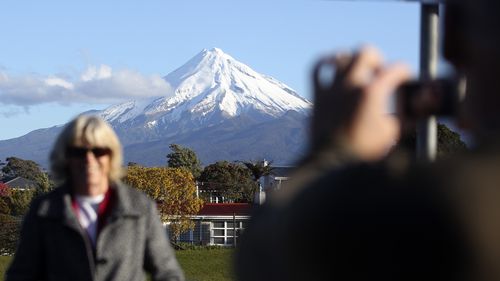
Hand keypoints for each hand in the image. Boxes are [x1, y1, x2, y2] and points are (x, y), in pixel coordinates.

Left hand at [311, 46, 410, 160]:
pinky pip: (317, 67)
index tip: (404, 79)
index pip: (396, 69)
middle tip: (379, 72)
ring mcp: (332, 88)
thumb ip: (404, 116)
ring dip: (352, 60)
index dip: (404, 72)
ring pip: (341, 56)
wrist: (332, 164)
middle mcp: (351, 85)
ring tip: (357, 71)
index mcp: (372, 92)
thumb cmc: (363, 152)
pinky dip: (325, 62)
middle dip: (377, 59)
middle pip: (366, 52)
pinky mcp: (318, 95)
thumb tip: (414, 106)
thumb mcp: (391, 133)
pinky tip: (332, 64)